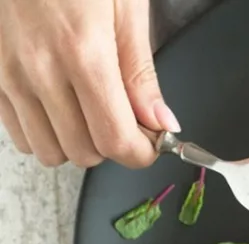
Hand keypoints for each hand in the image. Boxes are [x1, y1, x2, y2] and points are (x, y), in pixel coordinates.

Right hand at [0, 0, 179, 167]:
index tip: (153, 143)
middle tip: (128, 119)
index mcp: (82, 52)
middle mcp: (39, 69)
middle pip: (83, 152)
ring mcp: (7, 74)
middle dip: (114, 146)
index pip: (114, 138)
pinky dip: (44, 131)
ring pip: (48, 150)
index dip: (141, 152)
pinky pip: (17, 133)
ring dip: (77, 142)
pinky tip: (60, 104)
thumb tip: (161, 122)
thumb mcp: (125, 8)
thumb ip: (140, 73)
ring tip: (92, 111)